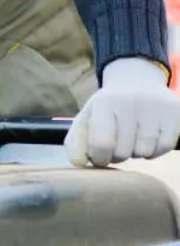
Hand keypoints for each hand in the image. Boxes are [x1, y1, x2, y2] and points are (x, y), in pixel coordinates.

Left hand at [64, 57, 179, 166]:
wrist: (137, 81)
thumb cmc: (108, 107)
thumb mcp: (86, 118)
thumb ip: (75, 142)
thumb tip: (78, 164)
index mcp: (105, 102)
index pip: (101, 143)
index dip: (99, 158)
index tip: (99, 157)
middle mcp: (132, 101)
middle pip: (123, 151)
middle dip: (117, 156)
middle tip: (117, 146)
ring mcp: (156, 106)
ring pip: (145, 151)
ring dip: (136, 153)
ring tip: (132, 141)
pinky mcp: (175, 111)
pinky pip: (164, 147)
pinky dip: (155, 150)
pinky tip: (148, 140)